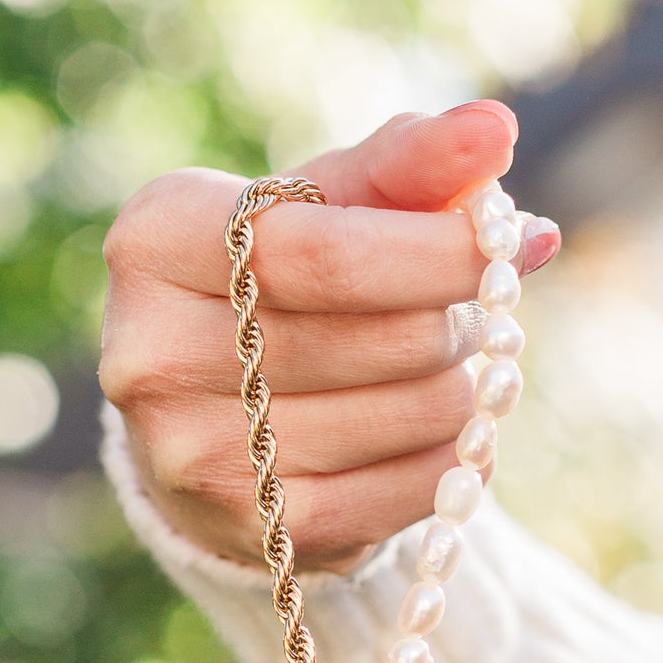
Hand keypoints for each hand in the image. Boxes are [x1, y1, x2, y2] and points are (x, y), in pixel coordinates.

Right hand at [98, 103, 560, 572]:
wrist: (215, 424)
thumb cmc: (279, 288)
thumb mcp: (322, 208)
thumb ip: (402, 163)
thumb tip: (493, 131)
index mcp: (156, 244)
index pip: (327, 254)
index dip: (439, 250)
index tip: (508, 241)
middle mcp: (154, 355)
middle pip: (381, 338)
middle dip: (461, 318)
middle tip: (479, 308)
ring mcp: (198, 456)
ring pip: (411, 412)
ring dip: (466, 386)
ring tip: (449, 366)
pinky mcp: (260, 531)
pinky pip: (413, 488)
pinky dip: (458, 455)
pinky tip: (445, 431)